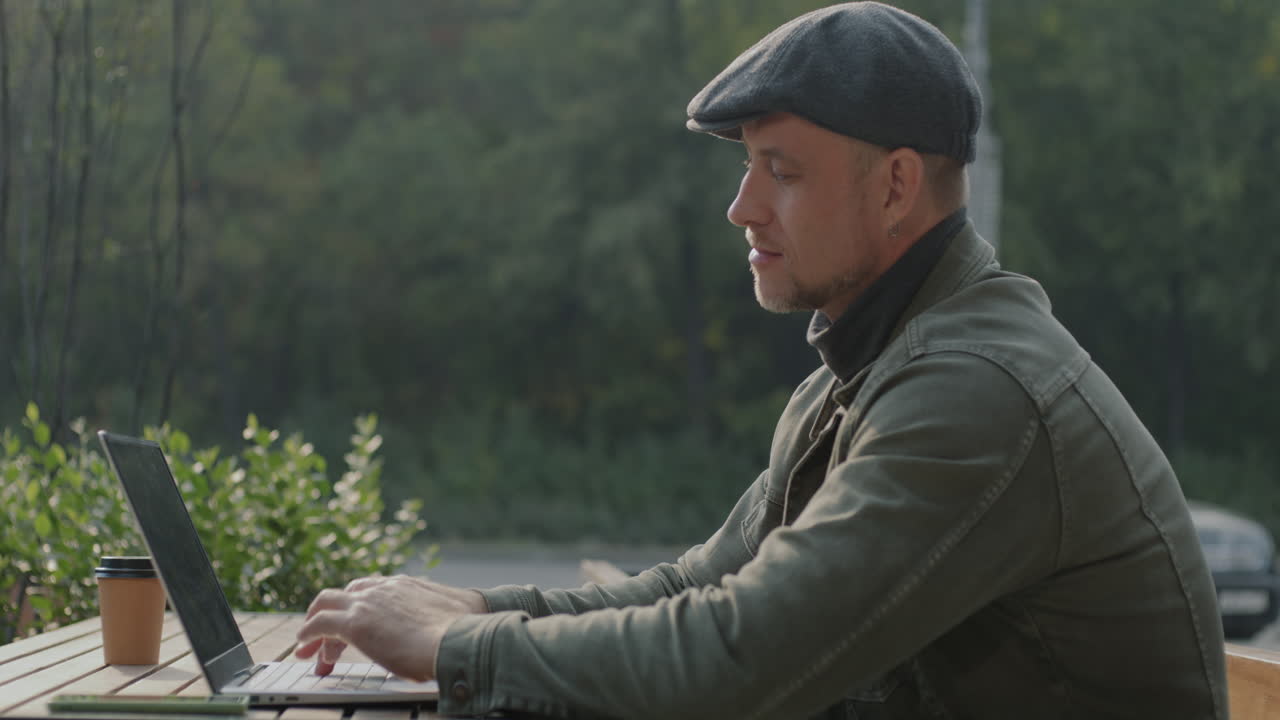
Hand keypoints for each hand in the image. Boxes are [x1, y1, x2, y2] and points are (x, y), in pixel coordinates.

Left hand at [294, 575, 487, 680]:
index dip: (358, 609)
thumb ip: (444, 614)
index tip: (354, 631)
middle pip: (345, 596)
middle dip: (331, 617)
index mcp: (404, 585)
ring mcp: (367, 603)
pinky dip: (307, 634)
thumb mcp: (456, 613)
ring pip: (326, 604)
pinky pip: (319, 623)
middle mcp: (383, 588)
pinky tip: (304, 646)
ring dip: (314, 626)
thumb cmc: (465, 632)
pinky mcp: (354, 623)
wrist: (460, 639)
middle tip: (326, 642)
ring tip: (307, 647)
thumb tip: (461, 622)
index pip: (370, 591)